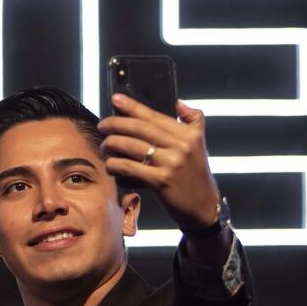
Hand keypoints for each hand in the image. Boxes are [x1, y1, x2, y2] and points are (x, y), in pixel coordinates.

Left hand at [98, 94, 221, 232]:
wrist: (204, 206)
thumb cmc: (195, 175)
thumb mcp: (199, 145)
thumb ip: (192, 121)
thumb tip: (178, 103)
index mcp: (188, 134)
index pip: (154, 116)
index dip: (132, 106)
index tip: (116, 98)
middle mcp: (181, 146)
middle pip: (139, 128)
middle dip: (115, 124)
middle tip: (102, 125)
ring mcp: (171, 163)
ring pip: (131, 146)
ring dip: (112, 144)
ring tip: (105, 145)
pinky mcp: (161, 181)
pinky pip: (129, 167)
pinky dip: (115, 164)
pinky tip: (110, 164)